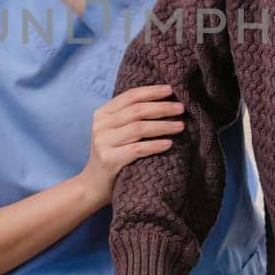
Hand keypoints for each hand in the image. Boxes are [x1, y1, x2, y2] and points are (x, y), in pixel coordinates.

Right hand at [81, 84, 184, 202]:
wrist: (93, 185)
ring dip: (163, 126)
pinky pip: (138, 149)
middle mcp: (101, 125)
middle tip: (181, 108)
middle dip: (161, 107)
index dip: (152, 91)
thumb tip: (164, 100)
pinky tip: (169, 143)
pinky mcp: (109, 160)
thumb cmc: (112, 154)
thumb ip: (130, 116)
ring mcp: (103, 142)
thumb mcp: (115, 131)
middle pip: (137, 110)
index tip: (171, 90)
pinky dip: (155, 145)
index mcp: (102, 113)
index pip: (130, 96)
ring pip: (139, 128)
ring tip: (180, 125)